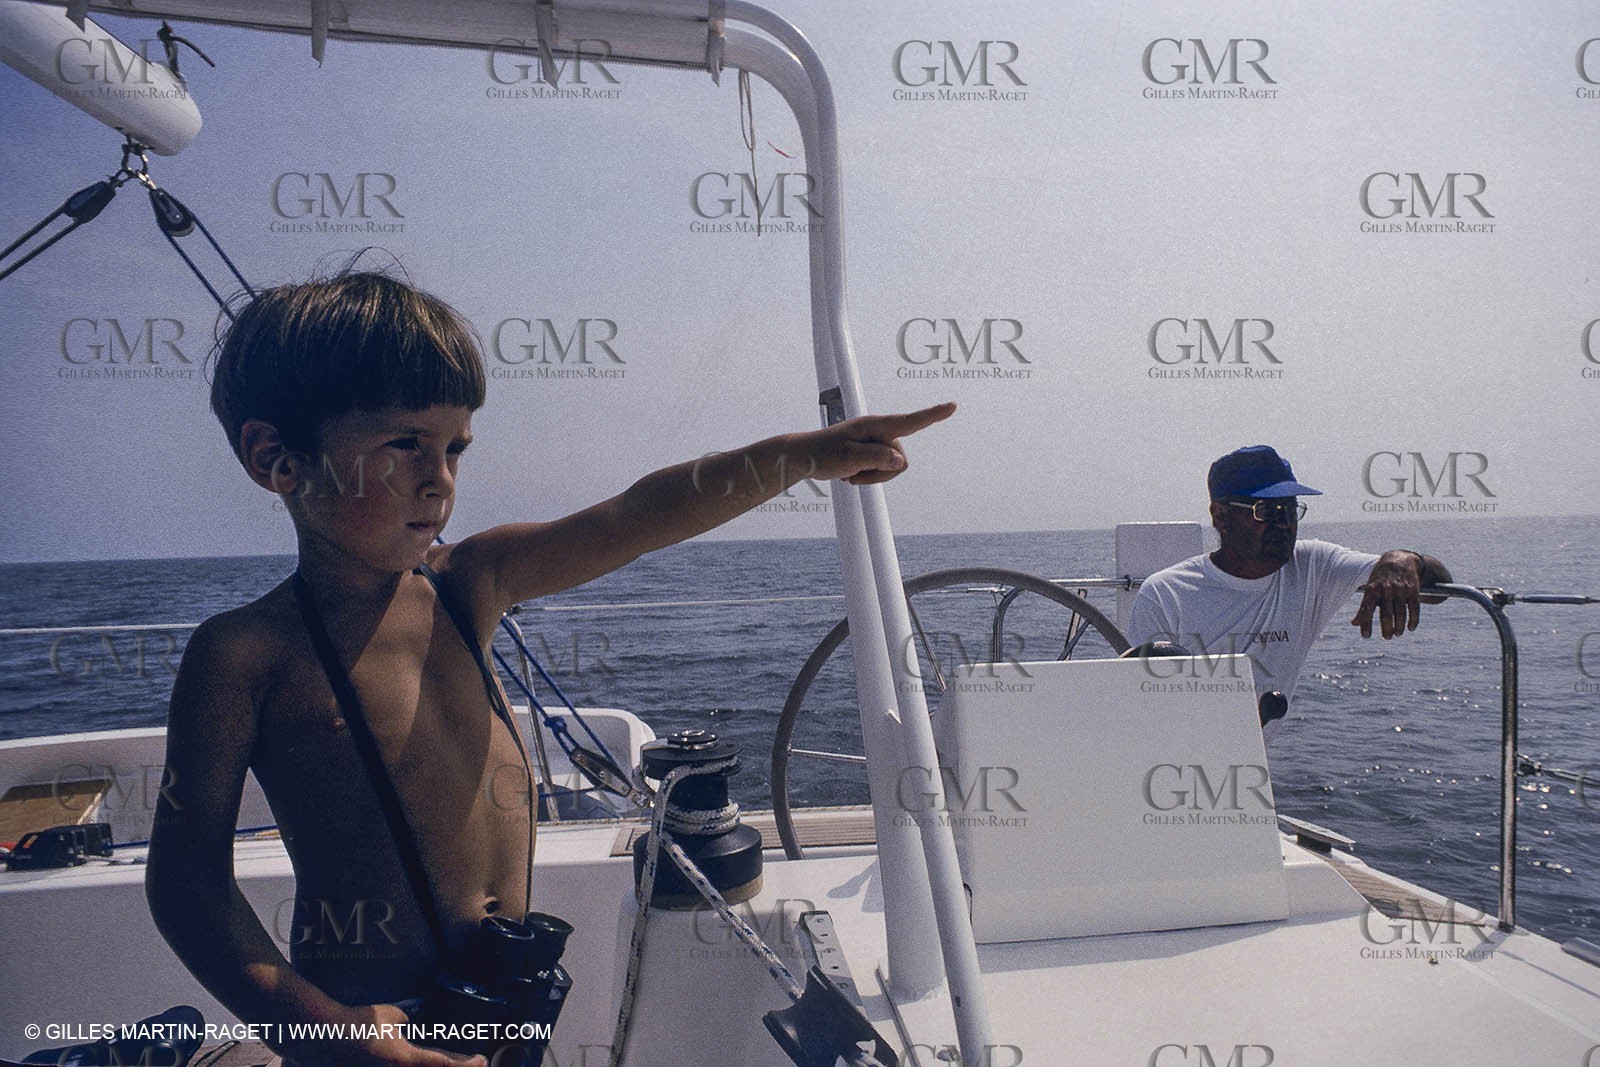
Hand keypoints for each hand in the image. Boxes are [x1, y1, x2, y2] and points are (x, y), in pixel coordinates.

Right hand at [272, 1003, 487, 1066]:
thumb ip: (408, 1022)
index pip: (444, 1063)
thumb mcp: (393, 1014)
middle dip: (454, 1066)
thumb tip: (413, 1024)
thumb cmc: (360, 1020)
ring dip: (435, 1064)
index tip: (481, 1061)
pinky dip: (414, 1064)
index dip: (466, 1064)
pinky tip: (415, 1059)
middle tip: (473, 1063)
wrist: (325, 1033)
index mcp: (406, 1059)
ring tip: (449, 1059)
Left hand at [801, 402, 955, 485]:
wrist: (805, 458)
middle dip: (881, 473)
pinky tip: (850, 473)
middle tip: (853, 472)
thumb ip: (877, 458)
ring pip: (892, 468)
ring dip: (872, 476)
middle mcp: (879, 432)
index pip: (909, 422)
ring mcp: (875, 443)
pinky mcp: (871, 452)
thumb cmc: (823, 454)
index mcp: (875, 426)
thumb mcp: (849, 458)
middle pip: (900, 460)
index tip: (951, 406)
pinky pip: (883, 471)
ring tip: (850, 472)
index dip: (932, 415)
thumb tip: (902, 462)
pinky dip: (868, 477)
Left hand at [1351, 550, 1423, 638]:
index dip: (1366, 623)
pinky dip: (1413, 620)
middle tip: (1386, 637)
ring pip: (1400, 613)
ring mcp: (1401, 589)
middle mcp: (1386, 589)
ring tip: (1397, 634)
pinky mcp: (1413, 590)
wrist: (1399, 560)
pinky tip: (1410, 628)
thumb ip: (1363, 607)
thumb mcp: (1369, 588)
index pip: (1367, 609)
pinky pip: (1414, 608)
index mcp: (1372, 589)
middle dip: (1386, 628)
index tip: (1366, 636)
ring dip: (1399, 627)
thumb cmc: (1380, 579)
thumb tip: (1354, 623)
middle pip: (1386, 614)